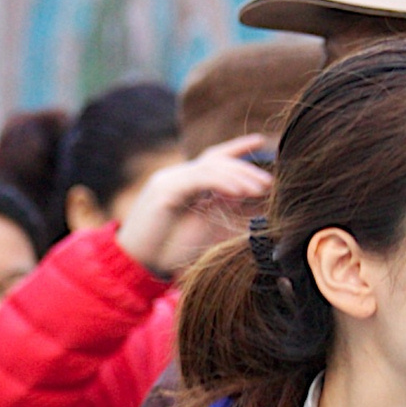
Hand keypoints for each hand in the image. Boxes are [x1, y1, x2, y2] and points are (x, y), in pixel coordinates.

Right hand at [113, 136, 274, 280]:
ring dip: (239, 177)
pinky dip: (222, 183)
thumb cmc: (167, 252)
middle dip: (245, 168)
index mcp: (184, 184)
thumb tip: (249, 203)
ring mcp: (169, 180)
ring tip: (261, 189)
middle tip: (269, 182)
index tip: (261, 141)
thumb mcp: (203, 228)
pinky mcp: (164, 190)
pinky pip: (199, 180)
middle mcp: (176, 177)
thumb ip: (222, 212)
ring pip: (210, 168)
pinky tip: (240, 193)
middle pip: (215, 161)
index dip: (236, 147)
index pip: (212, 158)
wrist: (136, 264)